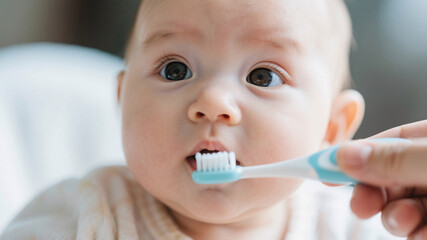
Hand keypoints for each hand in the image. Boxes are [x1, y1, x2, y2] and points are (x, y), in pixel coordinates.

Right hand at [337, 120, 426, 239]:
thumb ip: (397, 158)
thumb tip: (345, 154)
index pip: (392, 140)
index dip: (357, 152)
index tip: (326, 167)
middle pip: (391, 175)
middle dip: (372, 191)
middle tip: (361, 205)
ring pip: (401, 204)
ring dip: (393, 216)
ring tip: (404, 222)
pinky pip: (418, 228)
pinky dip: (414, 233)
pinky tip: (420, 234)